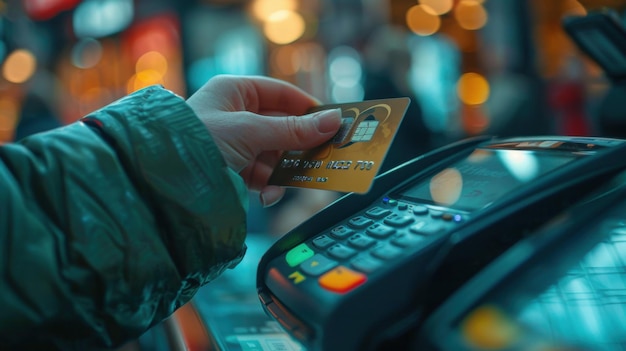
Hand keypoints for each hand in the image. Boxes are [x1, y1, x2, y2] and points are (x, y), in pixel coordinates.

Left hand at [186, 75, 341, 206]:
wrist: (162, 181)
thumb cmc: (198, 142)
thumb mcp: (250, 132)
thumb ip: (292, 130)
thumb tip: (332, 121)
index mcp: (234, 92)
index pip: (280, 93)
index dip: (306, 107)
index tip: (331, 121)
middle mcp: (234, 115)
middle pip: (280, 126)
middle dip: (299, 143)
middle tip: (323, 155)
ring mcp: (233, 144)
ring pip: (273, 153)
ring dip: (285, 169)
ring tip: (297, 180)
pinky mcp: (230, 170)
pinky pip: (261, 175)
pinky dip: (269, 186)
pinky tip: (270, 195)